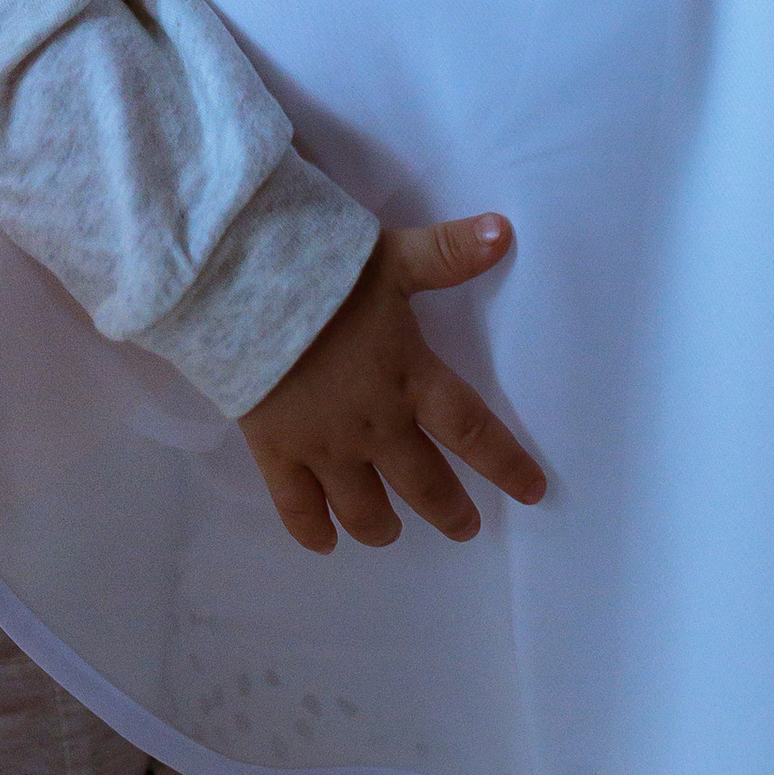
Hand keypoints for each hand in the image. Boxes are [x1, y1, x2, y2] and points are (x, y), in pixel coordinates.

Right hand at [237, 215, 545, 555]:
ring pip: (364, 509)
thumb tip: (504, 230)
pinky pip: (297, 508)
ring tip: (391, 530)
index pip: (472, 431)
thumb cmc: (321, 272)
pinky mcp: (277, 452)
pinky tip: (324, 544)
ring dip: (383, 526)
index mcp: (411, 377)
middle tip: (465, 527)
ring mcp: (324, 445)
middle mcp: (376, 424)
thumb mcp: (392, 256)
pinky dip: (312, 532)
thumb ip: (448, 252)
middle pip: (424, 484)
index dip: (506, 465)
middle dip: (449, 511)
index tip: (533, 492)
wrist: (240, 289)